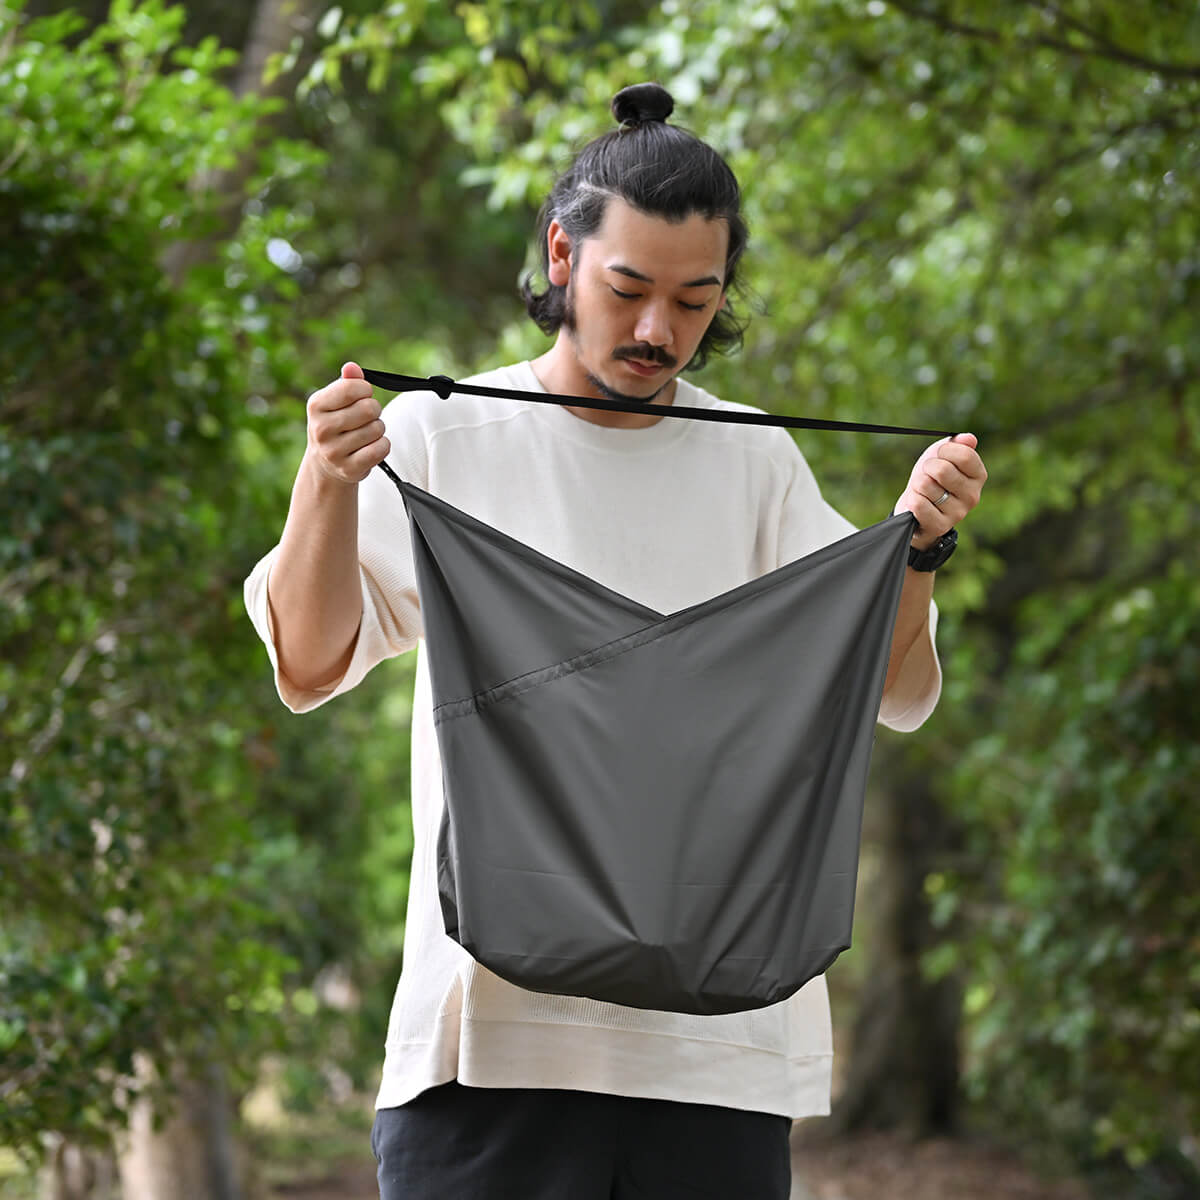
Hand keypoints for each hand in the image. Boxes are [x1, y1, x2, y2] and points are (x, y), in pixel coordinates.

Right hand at [305, 361, 389, 484]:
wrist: (325, 463)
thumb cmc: (335, 424)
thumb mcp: (335, 401)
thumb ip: (347, 382)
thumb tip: (351, 367)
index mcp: (316, 406)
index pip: (351, 388)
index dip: (365, 389)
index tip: (363, 394)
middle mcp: (321, 429)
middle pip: (369, 409)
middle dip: (374, 410)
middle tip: (366, 417)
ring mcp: (333, 452)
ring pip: (377, 429)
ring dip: (378, 429)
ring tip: (365, 433)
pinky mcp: (349, 469)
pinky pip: (381, 449)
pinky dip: (382, 445)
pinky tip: (370, 446)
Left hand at [894, 432, 986, 548]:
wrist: (915, 508)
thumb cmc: (931, 479)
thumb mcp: (942, 457)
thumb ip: (956, 444)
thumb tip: (968, 438)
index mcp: (978, 476)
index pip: (965, 455)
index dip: (944, 451)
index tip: (938, 455)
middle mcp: (973, 495)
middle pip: (942, 470)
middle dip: (927, 468)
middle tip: (927, 474)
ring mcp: (958, 513)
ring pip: (926, 485)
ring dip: (917, 485)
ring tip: (922, 491)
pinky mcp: (940, 526)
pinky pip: (918, 503)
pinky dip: (912, 500)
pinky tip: (917, 503)